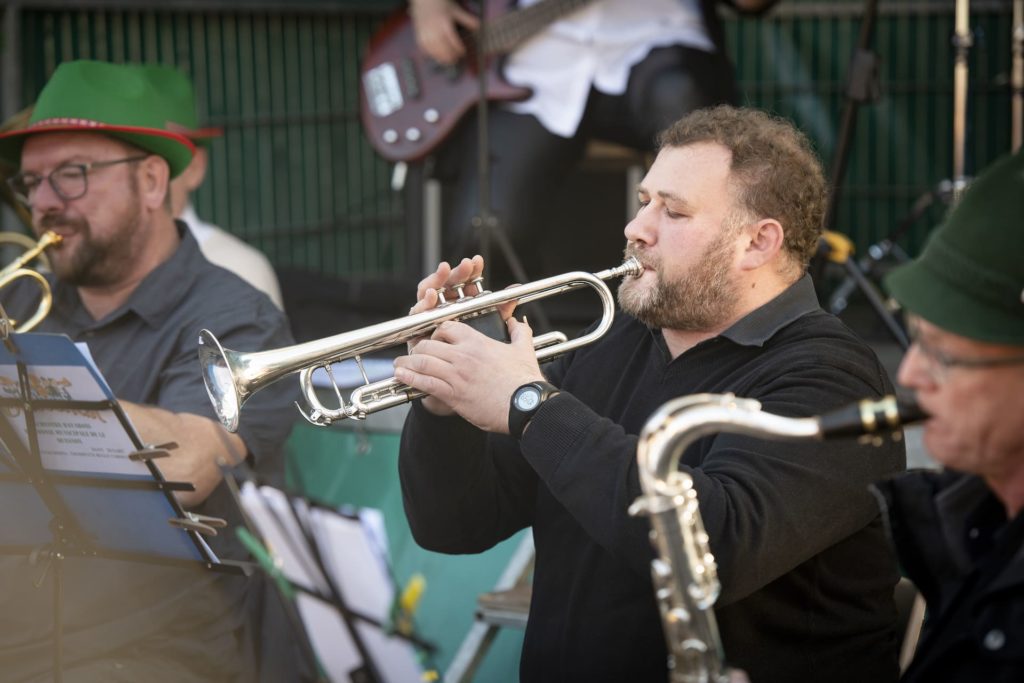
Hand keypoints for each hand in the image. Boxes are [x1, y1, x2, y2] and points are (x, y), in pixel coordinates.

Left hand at [394, 315, 544, 432]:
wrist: (525, 406)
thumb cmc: (525, 380)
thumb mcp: (524, 350)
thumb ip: (519, 333)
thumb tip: (518, 323)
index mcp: (477, 342)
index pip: (446, 327)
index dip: (436, 332)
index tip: (433, 339)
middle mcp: (463, 355)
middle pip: (428, 344)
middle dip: (417, 349)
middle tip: (412, 355)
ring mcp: (456, 375)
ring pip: (422, 362)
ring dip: (407, 364)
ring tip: (399, 366)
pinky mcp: (453, 394)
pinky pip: (424, 383)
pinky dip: (409, 379)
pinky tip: (401, 378)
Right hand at [409, 0, 479, 65]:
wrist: (423, 0)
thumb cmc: (441, 4)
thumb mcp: (455, 10)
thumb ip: (467, 19)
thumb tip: (479, 26)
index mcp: (444, 23)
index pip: (453, 40)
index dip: (458, 49)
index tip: (462, 52)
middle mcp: (434, 30)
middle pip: (443, 48)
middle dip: (450, 56)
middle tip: (456, 59)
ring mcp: (425, 34)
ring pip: (434, 51)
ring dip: (441, 58)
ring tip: (448, 61)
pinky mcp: (419, 37)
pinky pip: (425, 50)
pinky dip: (431, 55)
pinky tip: (437, 57)